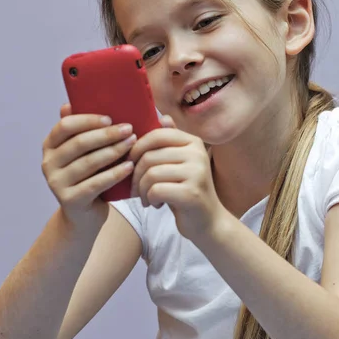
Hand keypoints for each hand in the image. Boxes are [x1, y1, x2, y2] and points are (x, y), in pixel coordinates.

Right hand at [41, 103, 136, 227]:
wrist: (84, 215)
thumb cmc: (89, 176)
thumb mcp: (85, 153)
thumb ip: (84, 130)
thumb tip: (75, 101)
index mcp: (50, 146)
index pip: (65, 126)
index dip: (88, 120)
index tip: (110, 118)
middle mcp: (48, 164)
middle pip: (79, 143)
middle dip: (106, 135)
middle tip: (129, 129)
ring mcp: (57, 183)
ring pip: (88, 162)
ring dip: (114, 151)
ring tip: (133, 144)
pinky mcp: (70, 200)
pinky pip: (96, 183)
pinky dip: (115, 173)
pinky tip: (130, 166)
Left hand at [128, 115, 225, 240]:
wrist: (207, 221)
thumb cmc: (186, 191)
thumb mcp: (178, 164)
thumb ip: (171, 142)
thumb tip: (163, 117)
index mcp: (193, 142)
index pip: (156, 135)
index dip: (137, 149)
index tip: (131, 164)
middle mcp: (197, 153)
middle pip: (149, 156)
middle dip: (135, 175)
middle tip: (136, 189)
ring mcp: (197, 173)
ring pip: (150, 173)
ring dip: (141, 189)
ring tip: (146, 198)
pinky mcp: (192, 193)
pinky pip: (156, 190)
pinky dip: (149, 199)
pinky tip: (155, 205)